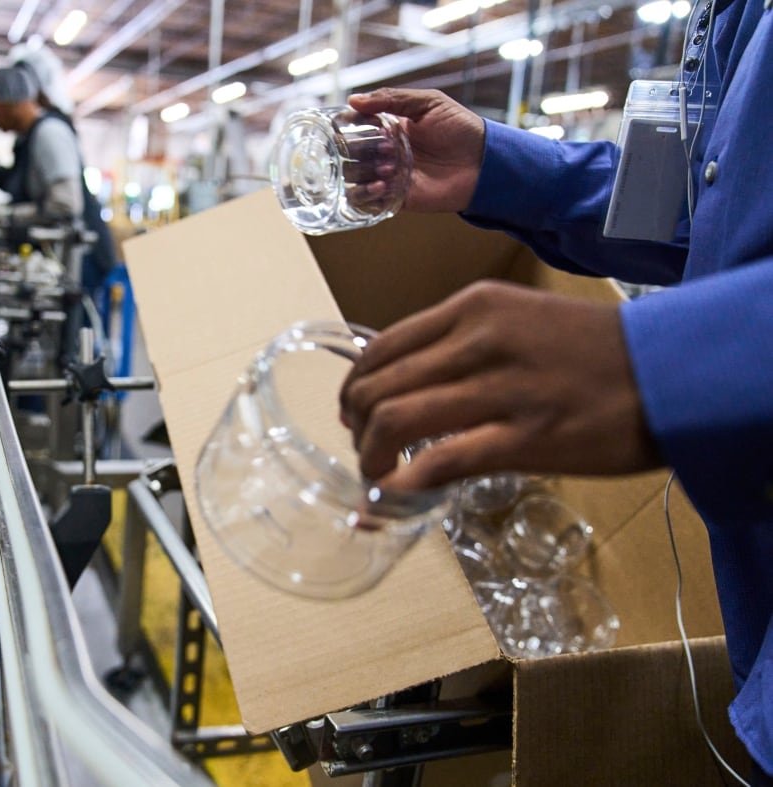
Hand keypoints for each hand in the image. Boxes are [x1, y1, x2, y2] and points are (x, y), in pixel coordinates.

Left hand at [338, 281, 662, 488]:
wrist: (674, 369)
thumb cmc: (597, 349)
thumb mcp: (520, 320)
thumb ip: (463, 343)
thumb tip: (411, 382)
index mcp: (472, 308)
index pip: (381, 347)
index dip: (354, 386)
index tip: (353, 411)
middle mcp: (476, 340)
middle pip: (378, 386)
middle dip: (356, 425)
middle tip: (362, 449)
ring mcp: (499, 389)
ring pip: (394, 421)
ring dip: (370, 456)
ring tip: (375, 475)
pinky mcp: (523, 438)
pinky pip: (438, 462)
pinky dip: (401, 484)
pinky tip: (393, 496)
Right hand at [348, 88, 484, 212]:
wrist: (483, 162)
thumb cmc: (460, 129)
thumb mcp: (428, 102)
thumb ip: (392, 98)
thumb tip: (353, 100)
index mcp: (389, 128)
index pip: (355, 127)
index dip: (348, 127)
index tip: (346, 125)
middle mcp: (384, 153)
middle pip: (351, 154)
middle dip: (359, 151)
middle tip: (384, 149)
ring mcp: (389, 176)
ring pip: (355, 177)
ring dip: (363, 172)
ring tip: (388, 168)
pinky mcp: (396, 197)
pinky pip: (368, 201)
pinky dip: (366, 194)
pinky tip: (382, 184)